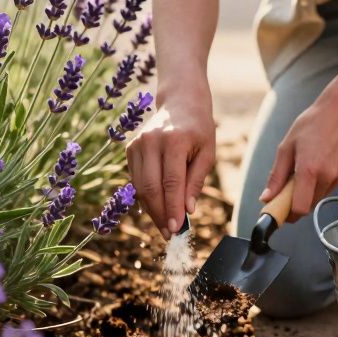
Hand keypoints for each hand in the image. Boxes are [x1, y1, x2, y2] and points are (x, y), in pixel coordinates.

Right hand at [126, 87, 215, 239]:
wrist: (180, 102)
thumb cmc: (199, 129)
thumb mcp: (207, 153)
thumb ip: (196, 181)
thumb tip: (187, 210)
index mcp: (174, 140)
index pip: (171, 182)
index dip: (172, 209)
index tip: (176, 230)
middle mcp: (151, 141)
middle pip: (150, 187)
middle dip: (159, 214)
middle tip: (169, 234)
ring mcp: (137, 144)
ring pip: (140, 186)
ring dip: (151, 209)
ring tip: (164, 225)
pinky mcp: (130, 148)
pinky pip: (136, 180)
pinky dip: (145, 197)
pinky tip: (157, 207)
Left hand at [261, 89, 337, 217]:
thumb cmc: (311, 124)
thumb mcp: (287, 146)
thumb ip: (276, 175)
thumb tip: (266, 197)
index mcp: (309, 170)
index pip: (299, 208)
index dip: (288, 214)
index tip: (280, 211)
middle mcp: (327, 176)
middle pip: (309, 205)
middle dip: (296, 202)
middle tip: (288, 188)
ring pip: (320, 197)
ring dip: (310, 192)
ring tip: (307, 168)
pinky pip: (331, 187)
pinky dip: (322, 182)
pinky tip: (321, 162)